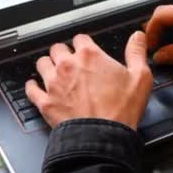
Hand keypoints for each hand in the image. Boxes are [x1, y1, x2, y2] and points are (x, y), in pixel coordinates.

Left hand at [25, 32, 152, 128]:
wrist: (103, 136)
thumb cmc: (121, 109)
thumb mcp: (140, 77)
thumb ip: (136, 52)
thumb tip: (137, 36)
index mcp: (90, 56)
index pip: (80, 38)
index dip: (84, 44)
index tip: (87, 50)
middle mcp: (68, 65)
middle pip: (57, 48)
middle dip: (64, 52)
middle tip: (71, 60)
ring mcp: (53, 83)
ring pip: (42, 63)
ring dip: (48, 65)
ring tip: (54, 70)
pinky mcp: (45, 102)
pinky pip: (31, 89)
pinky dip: (32, 86)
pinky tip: (35, 86)